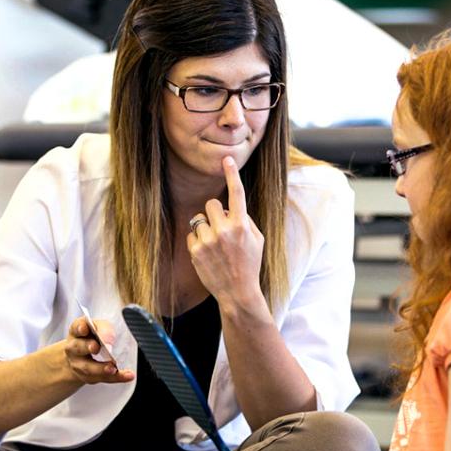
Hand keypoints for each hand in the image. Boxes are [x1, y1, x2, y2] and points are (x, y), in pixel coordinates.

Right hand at [62, 317, 133, 384]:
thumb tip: (109, 340)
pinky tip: (128, 376)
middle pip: (78, 348)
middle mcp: (73, 348)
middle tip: (96, 347)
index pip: (76, 327)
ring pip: (88, 368)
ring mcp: (79, 364)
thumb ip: (104, 330)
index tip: (85, 329)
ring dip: (101, 368)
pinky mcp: (89, 377)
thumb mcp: (99, 328)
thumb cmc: (93, 337)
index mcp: (76, 332)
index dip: (80, 328)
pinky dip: (117, 377)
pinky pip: (103, 378)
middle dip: (87, 347)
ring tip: (113, 368)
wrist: (80, 357)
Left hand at [187, 156, 264, 309]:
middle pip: (211, 204)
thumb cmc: (250, 264)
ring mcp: (208, 241)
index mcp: (242, 225)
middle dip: (215, 213)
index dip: (232, 174)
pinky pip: (192, 234)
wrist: (238, 292)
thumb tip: (231, 207)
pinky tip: (208, 254)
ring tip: (216, 246)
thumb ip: (246, 220)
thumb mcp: (257, 240)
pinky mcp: (196, 251)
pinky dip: (198, 241)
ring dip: (206, 229)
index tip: (227, 159)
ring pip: (200, 219)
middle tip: (221, 228)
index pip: (237, 193)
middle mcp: (225, 230)